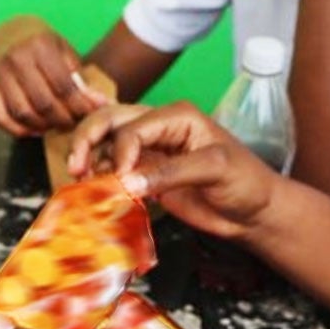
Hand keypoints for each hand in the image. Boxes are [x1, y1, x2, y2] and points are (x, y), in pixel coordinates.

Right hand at [0, 18, 109, 136]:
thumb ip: (81, 78)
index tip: (89, 115)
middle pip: (44, 104)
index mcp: (40, 46)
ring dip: (43, 126)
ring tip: (56, 125)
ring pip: (24, 114)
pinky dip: (18, 130)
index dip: (80, 107)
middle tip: (74, 123)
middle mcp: (16, 59)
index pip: (64, 87)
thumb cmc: (43, 45)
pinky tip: (35, 128)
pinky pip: (1, 119)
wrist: (9, 33)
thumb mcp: (64, 51)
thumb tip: (101, 104)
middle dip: (63, 120)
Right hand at [67, 102, 284, 241]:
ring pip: (106, 143)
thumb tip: (129, 182)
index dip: (121, 151)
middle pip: (109, 121)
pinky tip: (92, 187)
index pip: (133, 126)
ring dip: (89, 158)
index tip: (123, 180)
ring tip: (80, 179)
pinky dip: (99, 176)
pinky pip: (114, 168)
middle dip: (87, 139)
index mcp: (177, 116)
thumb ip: (172, 173)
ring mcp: (150, 151)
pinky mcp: (146, 174)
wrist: (254, 212)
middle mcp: (159, 127)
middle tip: (76, 168)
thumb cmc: (245, 183)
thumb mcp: (215, 170)